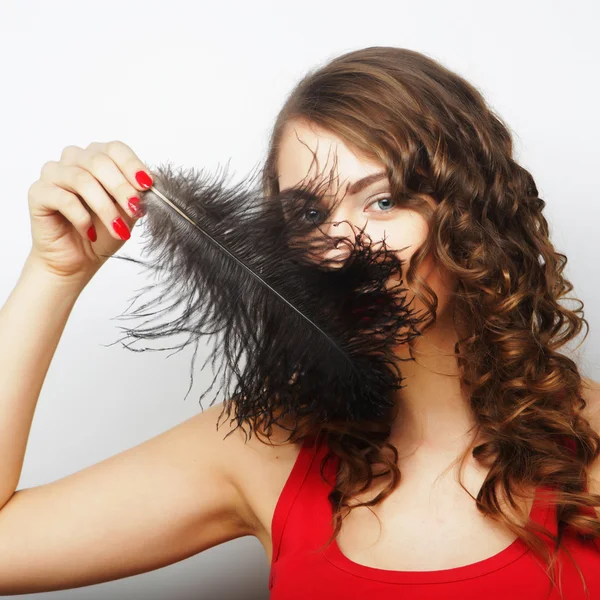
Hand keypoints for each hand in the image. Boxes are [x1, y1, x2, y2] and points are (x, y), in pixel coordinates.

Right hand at [26, 140, 151, 282]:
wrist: (78, 260)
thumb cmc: (102, 233)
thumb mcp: (128, 213)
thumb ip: (137, 195)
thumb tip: (153, 182)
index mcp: (98, 157)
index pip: (115, 149)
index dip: (133, 165)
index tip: (147, 185)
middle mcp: (74, 159)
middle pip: (99, 162)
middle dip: (121, 188)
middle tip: (135, 210)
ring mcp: (53, 174)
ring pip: (81, 179)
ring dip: (104, 207)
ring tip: (117, 230)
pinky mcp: (38, 192)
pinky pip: (63, 198)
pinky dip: (81, 218)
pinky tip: (90, 233)